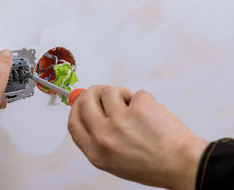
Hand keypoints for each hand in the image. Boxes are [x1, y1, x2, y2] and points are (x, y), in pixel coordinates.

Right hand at [68, 86, 207, 189]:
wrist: (183, 166)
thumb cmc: (151, 165)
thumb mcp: (113, 161)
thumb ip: (97, 138)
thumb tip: (86, 111)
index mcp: (95, 152)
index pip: (73, 122)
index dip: (76, 107)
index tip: (81, 100)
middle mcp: (104, 136)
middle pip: (85, 101)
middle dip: (94, 91)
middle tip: (104, 91)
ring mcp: (121, 121)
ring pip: (110, 91)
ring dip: (122, 94)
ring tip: (135, 108)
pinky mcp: (139, 108)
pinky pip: (136, 93)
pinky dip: (143, 99)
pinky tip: (151, 113)